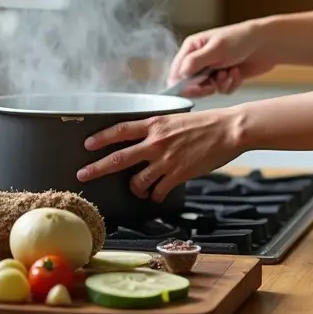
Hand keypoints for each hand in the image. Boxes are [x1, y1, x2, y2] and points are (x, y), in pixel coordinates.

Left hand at [76, 109, 243, 202]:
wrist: (230, 129)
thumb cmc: (209, 123)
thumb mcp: (179, 118)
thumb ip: (161, 129)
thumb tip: (150, 138)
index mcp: (155, 124)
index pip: (120, 130)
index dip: (101, 138)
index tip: (87, 144)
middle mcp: (156, 142)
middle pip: (118, 158)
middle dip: (96, 168)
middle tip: (83, 175)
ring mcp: (166, 160)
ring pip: (137, 181)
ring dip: (135, 188)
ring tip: (139, 190)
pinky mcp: (178, 174)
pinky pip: (158, 191)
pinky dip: (155, 195)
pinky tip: (158, 194)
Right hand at [167, 19, 275, 97]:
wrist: (266, 45)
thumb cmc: (240, 40)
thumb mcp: (215, 50)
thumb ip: (194, 62)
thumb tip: (178, 76)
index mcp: (192, 48)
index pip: (176, 72)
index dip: (182, 84)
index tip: (193, 89)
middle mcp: (200, 60)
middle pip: (190, 85)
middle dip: (203, 87)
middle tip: (212, 84)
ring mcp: (212, 70)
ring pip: (207, 89)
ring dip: (220, 84)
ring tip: (229, 72)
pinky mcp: (225, 78)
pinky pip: (222, 90)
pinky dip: (230, 84)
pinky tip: (237, 72)